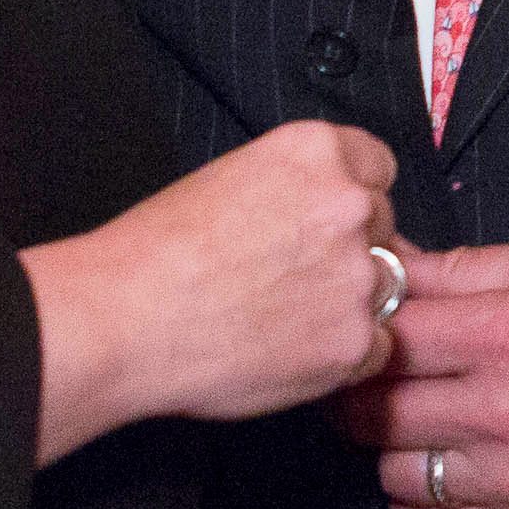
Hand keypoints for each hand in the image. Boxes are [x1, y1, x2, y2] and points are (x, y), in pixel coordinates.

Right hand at [24, 120, 404, 463]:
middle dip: (351, 250)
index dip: (352, 197)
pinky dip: (344, 356)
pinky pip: (378, 348)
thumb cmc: (155, 252)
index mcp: (317, 152)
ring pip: (384, 289)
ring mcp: (357, 276)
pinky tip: (291, 353)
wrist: (124, 318)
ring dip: (348, 304)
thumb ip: (297, 189)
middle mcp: (350, 205)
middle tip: (294, 278)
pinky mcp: (354, 342)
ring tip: (282, 320)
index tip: (328, 223)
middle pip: (384, 226)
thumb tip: (329, 216)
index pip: (378, 166)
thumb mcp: (232, 180)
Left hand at [332, 234, 508, 508]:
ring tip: (404, 425)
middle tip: (362, 376)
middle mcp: (508, 411)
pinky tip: (432, 479)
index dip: (361, 328)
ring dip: (385, 450)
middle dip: (357, 390)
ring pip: (394, 476)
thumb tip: (393, 269)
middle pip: (375, 412)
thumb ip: (468, 267)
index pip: (386, 339)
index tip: (361, 324)